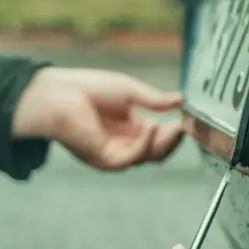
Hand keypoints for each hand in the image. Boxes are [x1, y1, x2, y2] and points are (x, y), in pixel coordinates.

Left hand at [12, 67, 184, 170]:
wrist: (58, 94)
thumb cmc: (88, 88)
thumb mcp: (130, 91)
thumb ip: (155, 100)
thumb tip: (181, 100)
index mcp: (129, 129)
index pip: (159, 137)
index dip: (175, 130)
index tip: (189, 119)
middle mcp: (124, 144)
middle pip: (158, 151)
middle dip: (173, 139)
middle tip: (187, 126)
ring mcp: (115, 154)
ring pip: (148, 157)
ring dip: (164, 143)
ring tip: (177, 127)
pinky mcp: (105, 160)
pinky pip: (132, 157)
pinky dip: (145, 144)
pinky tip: (153, 127)